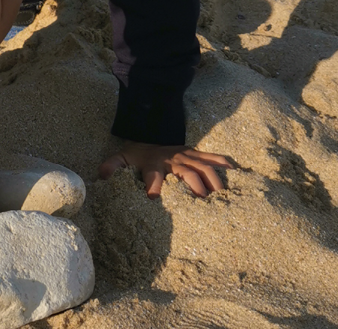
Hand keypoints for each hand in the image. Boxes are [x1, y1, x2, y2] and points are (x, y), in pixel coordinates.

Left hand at [100, 140, 231, 197]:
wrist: (150, 133)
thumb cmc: (137, 154)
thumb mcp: (121, 158)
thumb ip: (112, 166)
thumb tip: (101, 176)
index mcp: (153, 163)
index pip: (153, 175)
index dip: (153, 186)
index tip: (153, 198)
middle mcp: (172, 159)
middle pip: (187, 172)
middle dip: (195, 186)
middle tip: (203, 204)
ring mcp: (186, 155)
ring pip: (203, 166)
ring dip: (213, 180)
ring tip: (222, 197)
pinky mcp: (196, 154)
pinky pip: (212, 158)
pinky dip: (224, 163)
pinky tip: (236, 172)